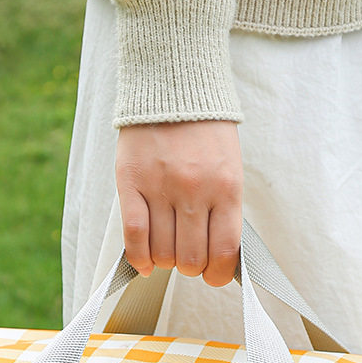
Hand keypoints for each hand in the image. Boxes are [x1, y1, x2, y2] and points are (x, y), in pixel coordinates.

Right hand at [115, 121, 242, 287]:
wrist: (173, 87)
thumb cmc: (205, 132)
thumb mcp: (230, 168)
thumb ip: (224, 209)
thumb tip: (218, 256)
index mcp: (227, 188)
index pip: (224, 252)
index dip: (217, 275)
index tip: (212, 275)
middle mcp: (195, 191)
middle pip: (191, 258)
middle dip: (190, 267)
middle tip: (187, 258)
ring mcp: (161, 187)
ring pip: (162, 251)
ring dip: (165, 261)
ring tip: (166, 250)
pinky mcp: (131, 182)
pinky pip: (134, 234)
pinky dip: (139, 258)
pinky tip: (144, 262)